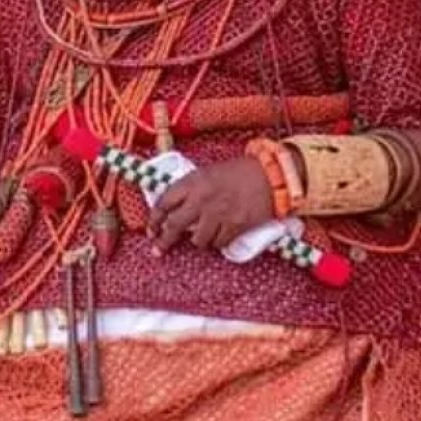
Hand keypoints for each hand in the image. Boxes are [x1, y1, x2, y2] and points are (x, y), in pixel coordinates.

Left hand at [147, 157, 273, 255]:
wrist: (269, 174)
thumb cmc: (239, 171)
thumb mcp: (208, 173)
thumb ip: (192, 189)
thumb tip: (178, 209)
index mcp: (193, 181)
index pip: (164, 202)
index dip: (154, 218)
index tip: (151, 229)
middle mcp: (202, 198)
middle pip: (174, 225)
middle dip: (164, 240)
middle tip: (158, 249)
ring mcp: (218, 214)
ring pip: (197, 240)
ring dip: (198, 240)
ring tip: (204, 234)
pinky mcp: (235, 226)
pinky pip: (219, 244)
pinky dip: (218, 242)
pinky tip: (222, 235)